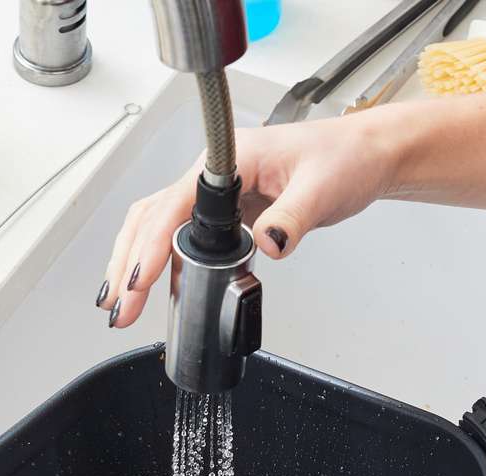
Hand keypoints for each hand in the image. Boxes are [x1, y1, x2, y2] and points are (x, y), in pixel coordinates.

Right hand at [97, 112, 399, 327]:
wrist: (363, 158)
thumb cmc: (344, 159)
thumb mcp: (322, 189)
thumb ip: (292, 218)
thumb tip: (269, 244)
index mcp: (228, 160)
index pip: (174, 203)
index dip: (152, 244)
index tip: (139, 278)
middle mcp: (213, 175)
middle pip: (152, 217)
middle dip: (129, 263)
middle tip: (121, 307)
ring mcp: (216, 195)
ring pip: (159, 227)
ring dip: (137, 264)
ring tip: (124, 305)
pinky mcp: (226, 214)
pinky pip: (184, 240)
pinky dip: (165, 266)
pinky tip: (157, 292)